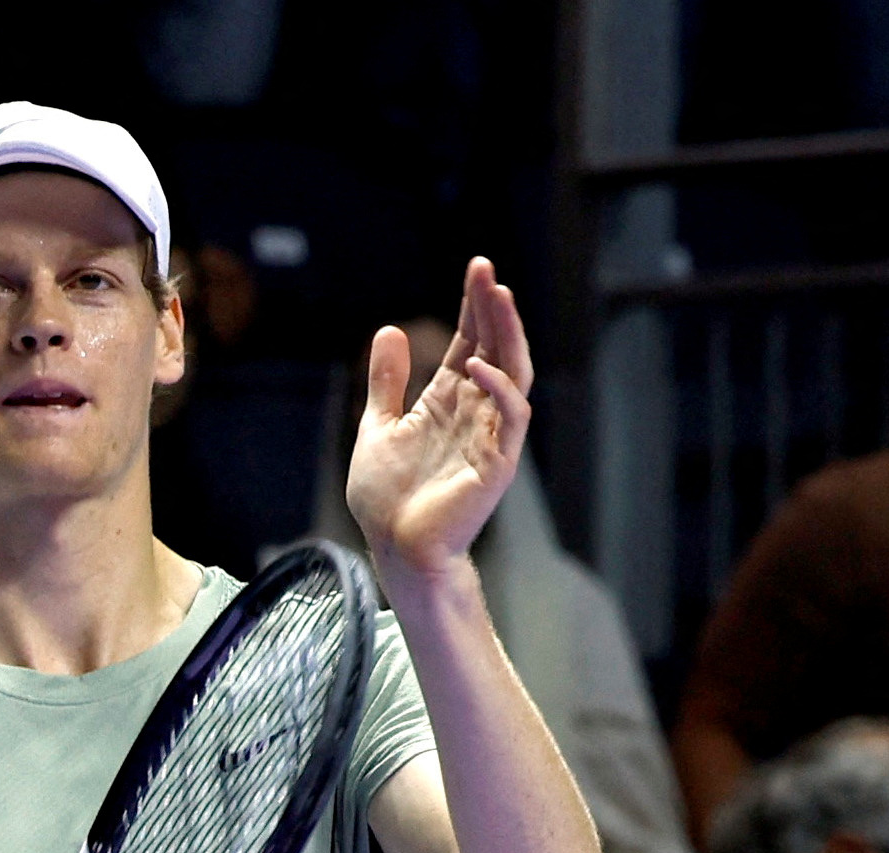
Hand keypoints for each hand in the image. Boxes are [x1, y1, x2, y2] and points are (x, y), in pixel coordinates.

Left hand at [344, 257, 532, 587]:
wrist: (393, 548)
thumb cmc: (387, 499)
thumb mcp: (376, 428)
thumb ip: (386, 383)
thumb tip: (389, 331)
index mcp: (449, 402)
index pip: (472, 342)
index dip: (475, 307)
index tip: (477, 268)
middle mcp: (475, 414)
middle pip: (496, 348)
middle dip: (494, 309)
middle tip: (486, 271)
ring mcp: (489, 437)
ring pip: (512, 374)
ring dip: (507, 335)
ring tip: (497, 297)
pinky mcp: (495, 464)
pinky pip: (510, 419)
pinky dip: (499, 389)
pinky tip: (479, 365)